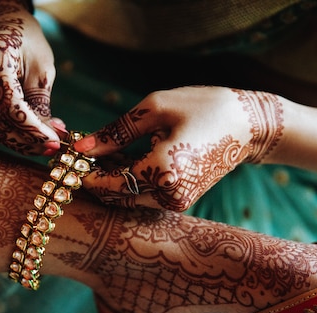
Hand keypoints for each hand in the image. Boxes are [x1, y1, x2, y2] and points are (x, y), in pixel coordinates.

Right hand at [0, 0, 59, 154]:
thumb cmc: (24, 41)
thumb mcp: (41, 66)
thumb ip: (42, 103)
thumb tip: (52, 136)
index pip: (9, 105)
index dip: (32, 129)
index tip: (54, 142)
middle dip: (24, 141)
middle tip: (49, 149)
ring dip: (16, 139)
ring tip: (42, 141)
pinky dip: (5, 130)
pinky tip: (24, 131)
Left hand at [73, 86, 284, 210]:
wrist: (249, 126)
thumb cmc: (204, 107)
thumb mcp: (156, 109)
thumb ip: (115, 131)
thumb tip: (80, 146)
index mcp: (161, 171)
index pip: (108, 184)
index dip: (84, 173)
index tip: (67, 158)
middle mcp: (169, 194)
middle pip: (116, 196)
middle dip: (95, 178)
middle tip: (79, 156)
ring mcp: (177, 201)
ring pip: (129, 198)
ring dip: (111, 180)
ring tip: (99, 154)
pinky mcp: (182, 199)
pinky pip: (145, 195)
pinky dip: (129, 181)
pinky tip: (121, 160)